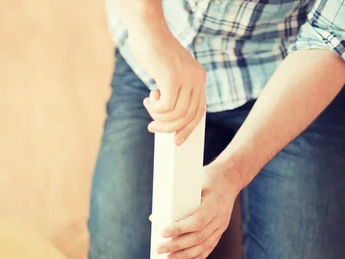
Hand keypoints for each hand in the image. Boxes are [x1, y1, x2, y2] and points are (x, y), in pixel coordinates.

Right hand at [127, 25, 205, 144]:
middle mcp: (197, 78)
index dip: (188, 129)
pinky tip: (150, 98)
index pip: (199, 112)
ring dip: (159, 118)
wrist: (147, 30)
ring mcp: (186, 77)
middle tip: (153, 128)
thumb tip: (169, 121)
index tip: (176, 141)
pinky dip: (156, 109)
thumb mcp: (170, 74)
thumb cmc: (155, 53)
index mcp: (199, 79)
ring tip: (150, 106)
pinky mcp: (173, 77)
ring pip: (177, 115)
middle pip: (188, 117)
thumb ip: (175, 92)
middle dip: (169, 128)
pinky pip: (166, 107)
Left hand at [154, 160, 241, 258]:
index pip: (197, 220)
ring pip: (203, 245)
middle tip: (159, 249)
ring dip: (185, 255)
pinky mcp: (220, 230)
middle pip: (198, 236)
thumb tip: (154, 218)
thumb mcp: (191, 182)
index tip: (163, 233)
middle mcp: (220, 216)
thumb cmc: (206, 179)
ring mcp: (221, 225)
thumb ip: (175, 199)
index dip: (180, 229)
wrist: (229, 179)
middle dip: (177, 245)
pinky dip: (198, 257)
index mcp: (214, 203)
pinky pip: (209, 247)